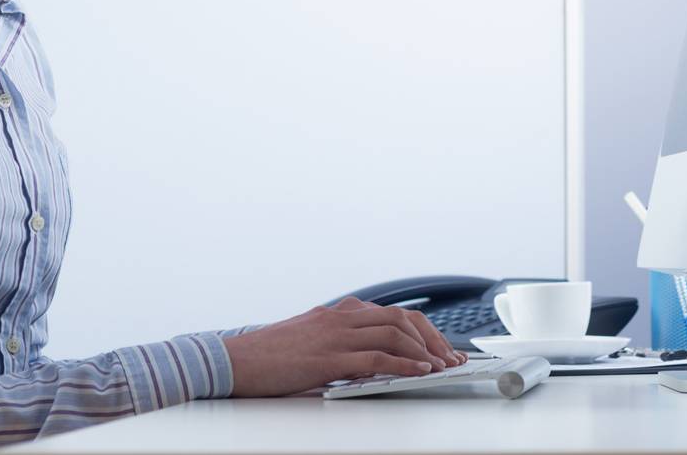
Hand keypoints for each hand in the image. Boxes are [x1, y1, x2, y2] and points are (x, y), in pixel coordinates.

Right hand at [221, 296, 468, 396]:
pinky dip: (404, 363)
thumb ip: (340, 344)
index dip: (424, 330)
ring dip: (425, 351)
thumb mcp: (310, 342)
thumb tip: (372, 361)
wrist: (234, 361)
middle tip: (452, 359)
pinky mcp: (328, 356)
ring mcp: (335, 334)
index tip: (443, 349)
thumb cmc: (269, 357)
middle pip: (402, 318)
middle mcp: (341, 317)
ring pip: (394, 332)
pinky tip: (419, 372)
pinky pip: (376, 356)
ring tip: (442, 368)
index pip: (393, 314)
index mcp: (338, 312)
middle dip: (433, 338)